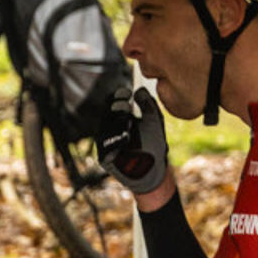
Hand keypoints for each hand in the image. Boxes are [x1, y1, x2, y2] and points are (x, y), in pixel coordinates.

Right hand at [96, 87, 172, 204]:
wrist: (153, 168)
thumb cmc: (154, 144)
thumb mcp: (154, 122)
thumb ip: (148, 106)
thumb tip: (139, 90)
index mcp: (121, 117)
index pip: (115, 103)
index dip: (118, 96)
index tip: (127, 93)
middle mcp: (111, 128)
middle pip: (107, 113)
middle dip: (116, 109)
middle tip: (126, 107)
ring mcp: (106, 142)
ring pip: (104, 128)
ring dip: (117, 125)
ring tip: (129, 126)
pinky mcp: (103, 156)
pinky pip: (104, 146)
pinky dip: (115, 141)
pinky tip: (125, 138)